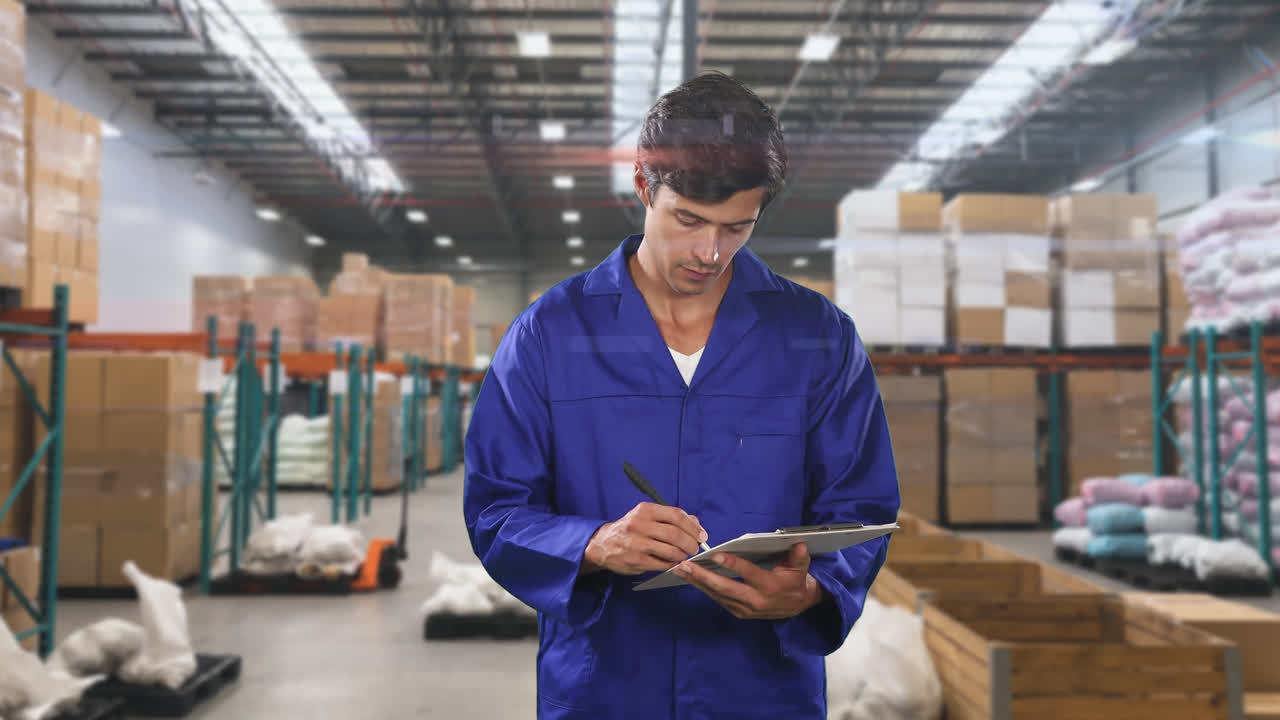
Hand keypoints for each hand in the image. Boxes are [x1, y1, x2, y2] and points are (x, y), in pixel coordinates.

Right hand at [582, 503, 708, 575]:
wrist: (603, 544)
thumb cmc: (631, 529)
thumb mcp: (647, 516)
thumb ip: (671, 517)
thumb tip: (695, 523)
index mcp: (645, 510)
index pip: (676, 515)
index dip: (693, 527)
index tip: (701, 535)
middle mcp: (640, 524)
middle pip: (675, 534)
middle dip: (691, 543)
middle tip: (695, 548)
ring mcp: (637, 543)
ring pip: (671, 551)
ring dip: (683, 555)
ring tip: (685, 556)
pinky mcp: (636, 560)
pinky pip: (662, 564)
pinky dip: (672, 564)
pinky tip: (673, 562)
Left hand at [675, 543, 824, 619]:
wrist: (798, 605)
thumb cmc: (795, 580)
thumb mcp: (801, 567)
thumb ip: (798, 556)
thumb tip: (798, 544)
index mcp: (770, 586)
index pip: (748, 573)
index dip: (732, 564)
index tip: (715, 555)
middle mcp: (755, 600)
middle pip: (725, 588)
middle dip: (703, 576)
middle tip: (685, 565)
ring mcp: (746, 609)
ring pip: (718, 595)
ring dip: (698, 583)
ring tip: (681, 570)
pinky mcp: (739, 612)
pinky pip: (719, 599)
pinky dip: (704, 589)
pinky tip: (692, 579)